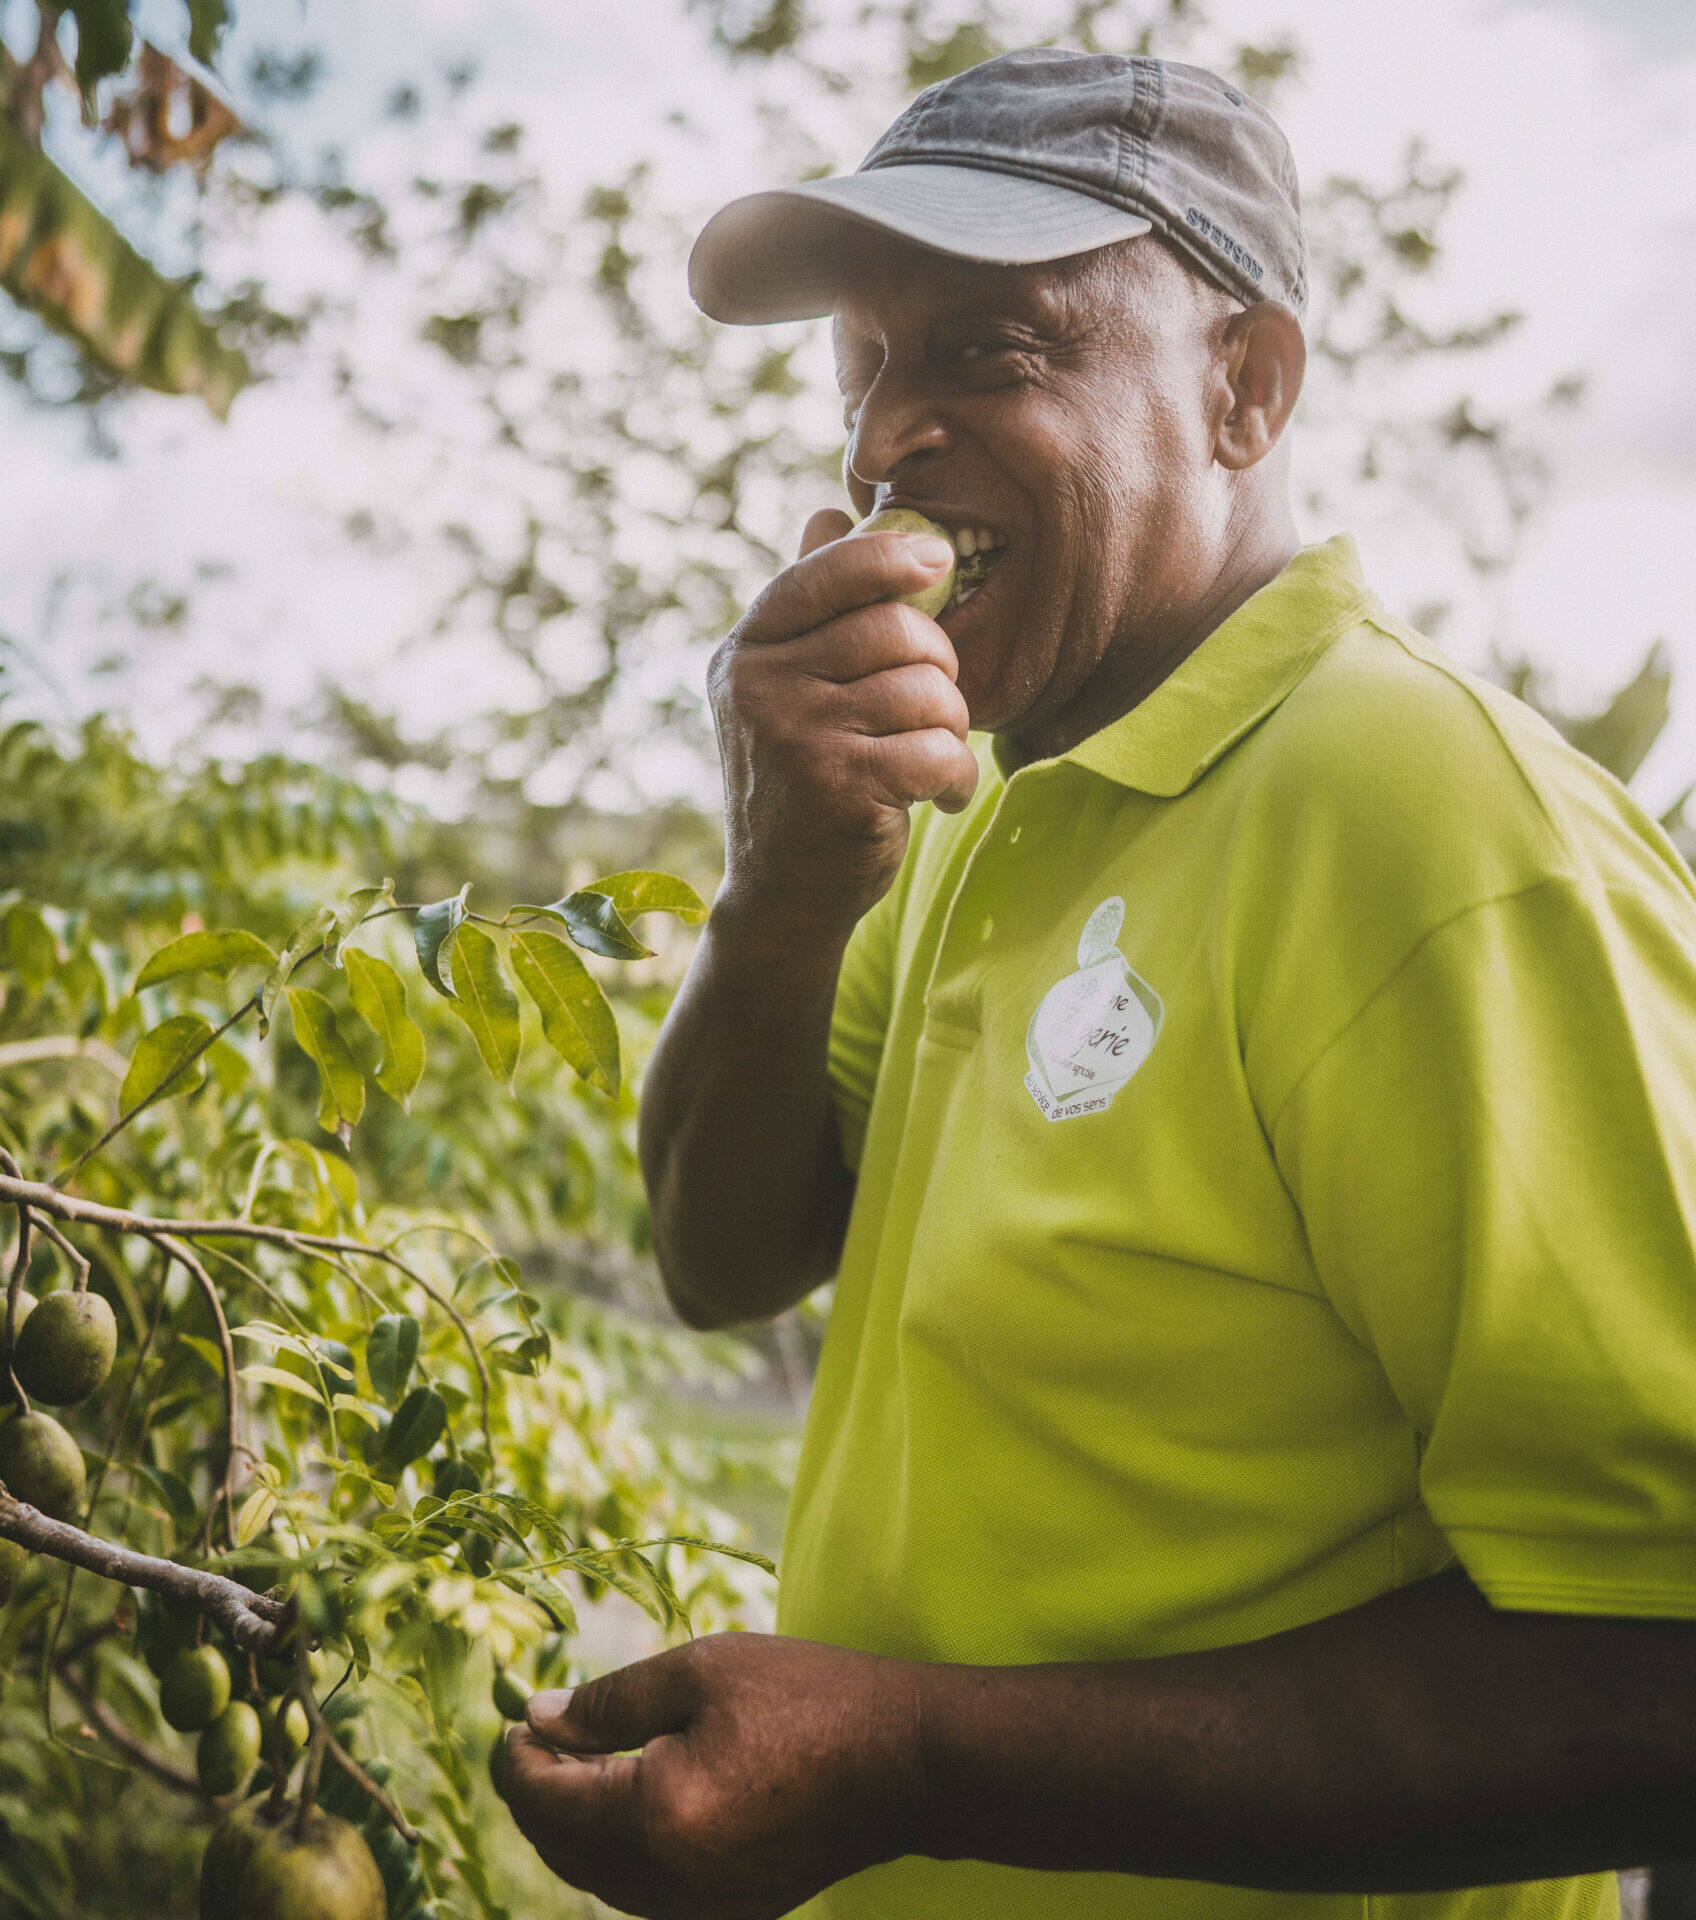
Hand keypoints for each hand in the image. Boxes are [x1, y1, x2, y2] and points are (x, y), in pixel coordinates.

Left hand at [497, 1631, 927, 1918]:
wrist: (906, 1763)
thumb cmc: (810, 1698)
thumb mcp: (704, 1670)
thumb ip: (611, 1700)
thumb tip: (538, 1719)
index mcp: (657, 1815)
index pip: (547, 1799)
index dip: (517, 1756)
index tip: (512, 1713)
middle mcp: (668, 1882)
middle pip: (560, 1849)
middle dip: (534, 1792)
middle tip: (533, 1732)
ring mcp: (699, 1909)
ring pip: (594, 1878)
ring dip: (569, 1823)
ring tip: (572, 1757)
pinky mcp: (726, 1912)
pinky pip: (638, 1890)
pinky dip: (612, 1848)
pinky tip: (623, 1797)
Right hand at [708, 510, 979, 946]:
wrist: (782, 898)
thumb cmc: (802, 781)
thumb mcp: (788, 689)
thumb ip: (811, 608)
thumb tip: (828, 510)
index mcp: (746, 650)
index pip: (824, 573)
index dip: (888, 555)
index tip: (938, 558)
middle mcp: (759, 684)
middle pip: (895, 630)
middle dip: (939, 667)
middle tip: (937, 708)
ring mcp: (793, 734)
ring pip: (924, 691)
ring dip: (950, 730)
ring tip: (933, 760)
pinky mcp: (835, 787)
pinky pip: (935, 750)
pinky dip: (955, 777)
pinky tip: (941, 797)